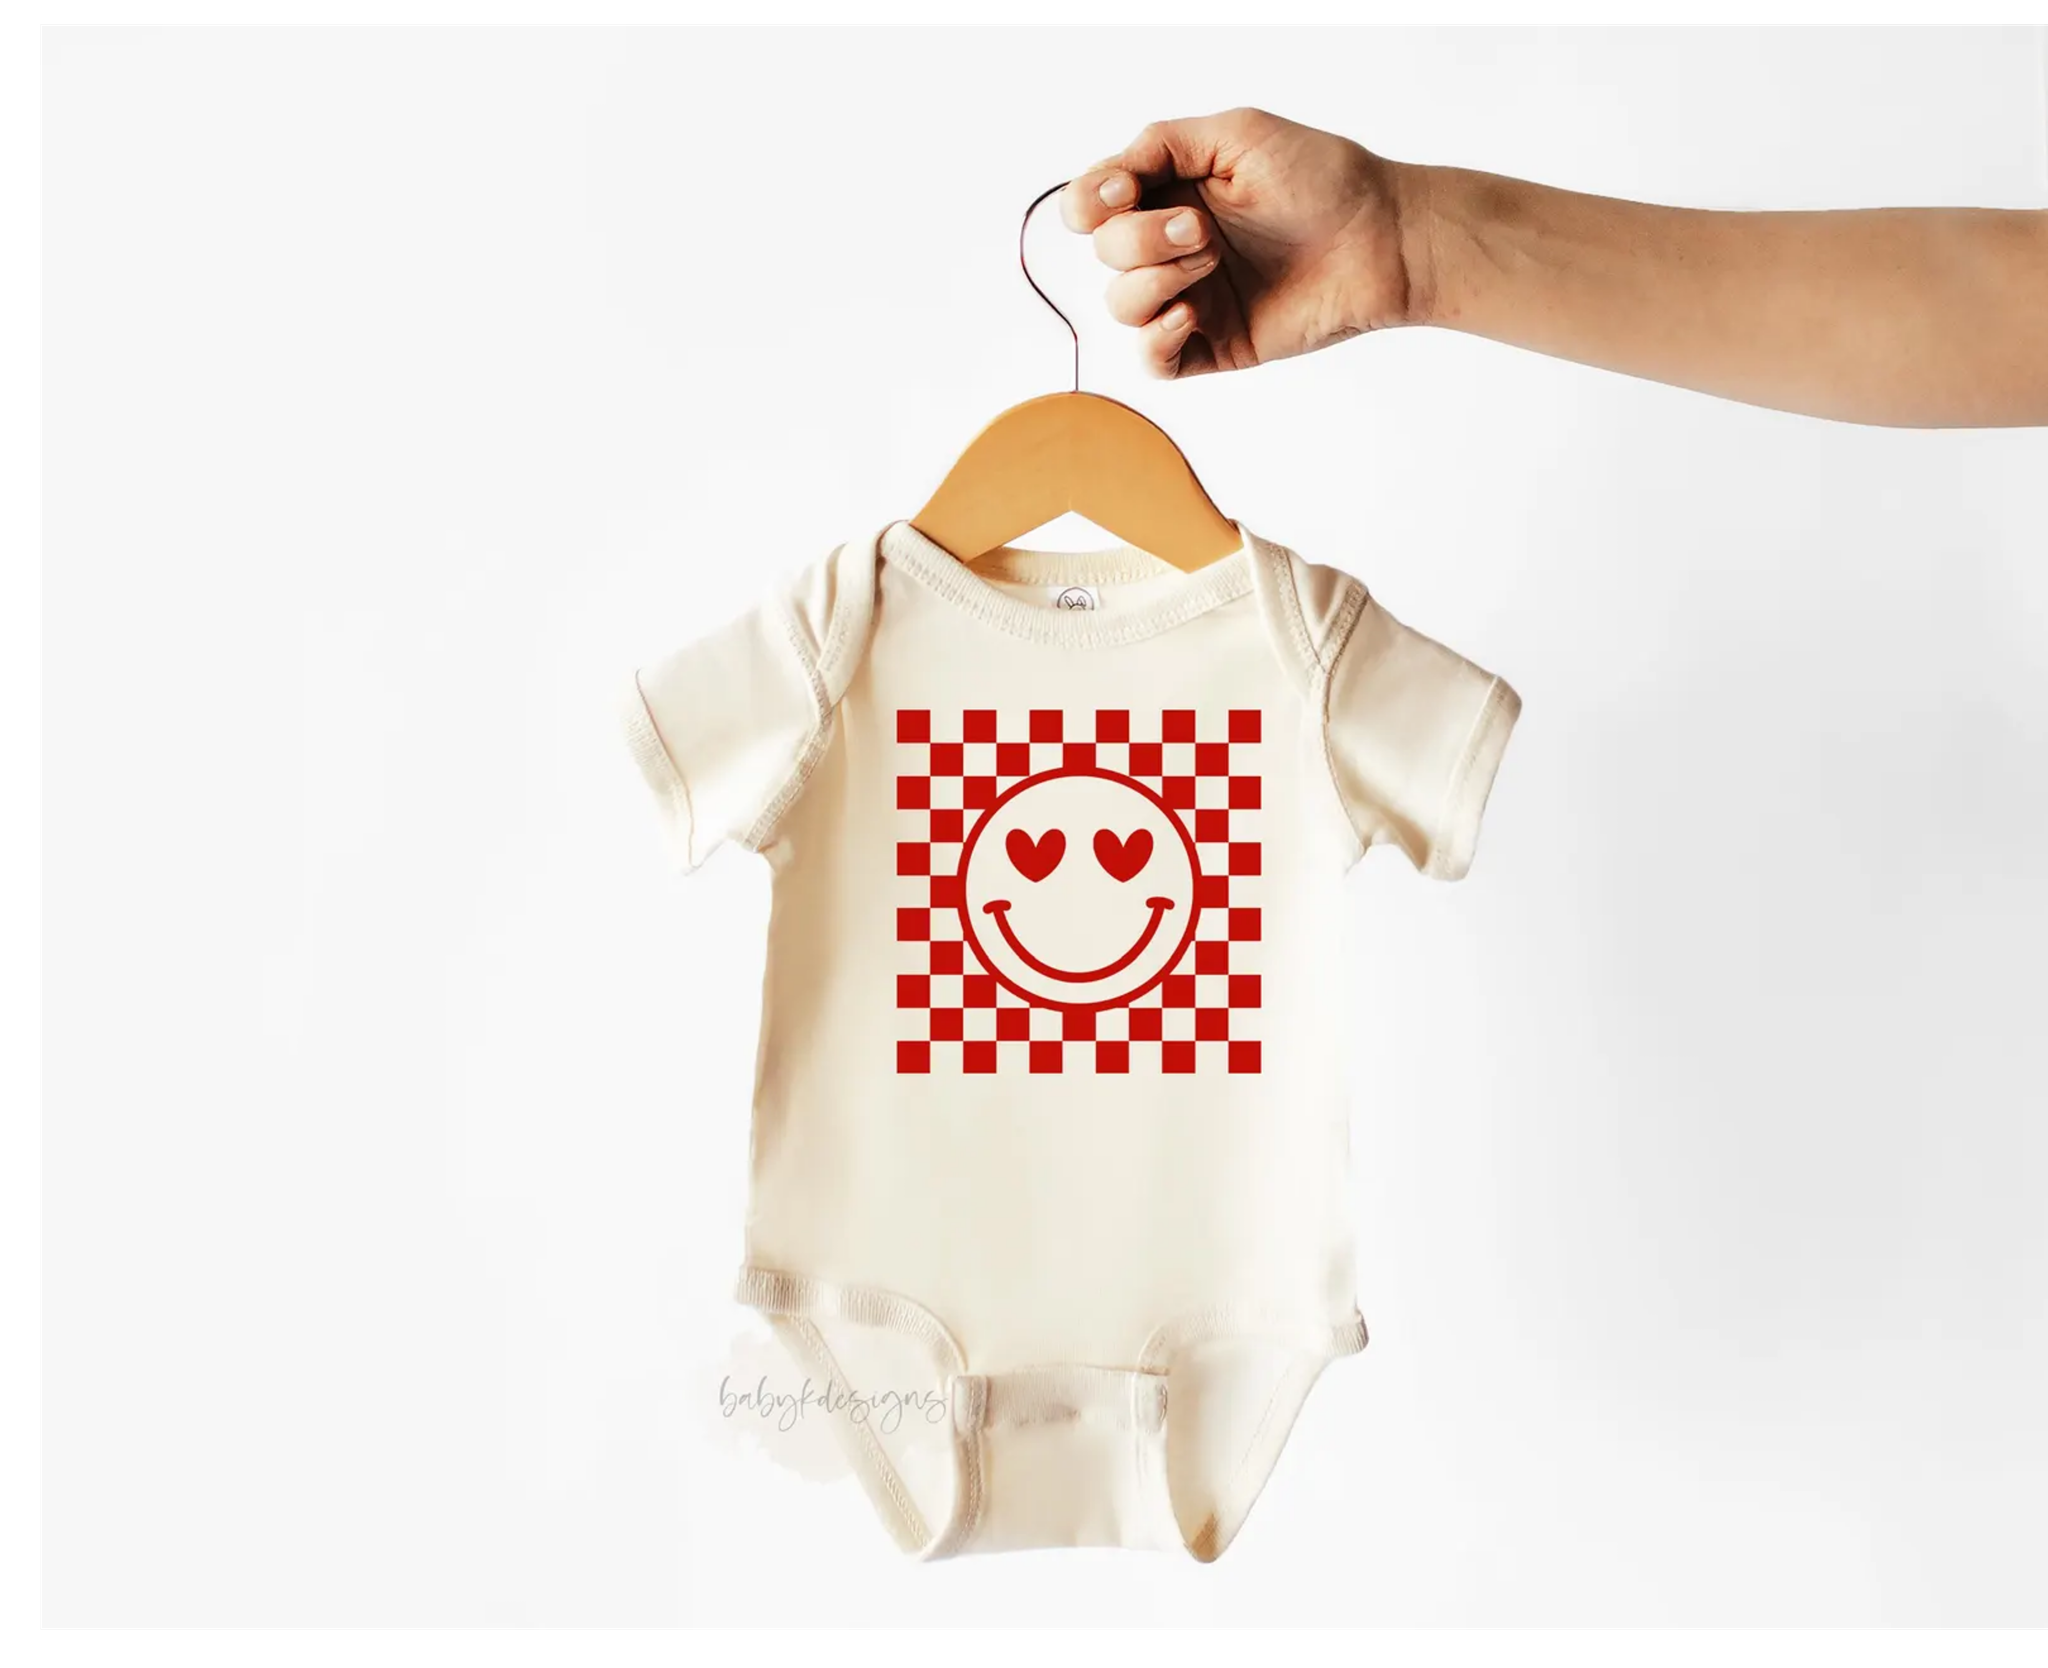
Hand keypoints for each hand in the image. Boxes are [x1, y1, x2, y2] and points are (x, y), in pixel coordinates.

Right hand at [1062, 107, 1415, 378]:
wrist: (1378, 240)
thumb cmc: (1322, 179)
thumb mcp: (1236, 133)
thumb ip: (1162, 143)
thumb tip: (1109, 176)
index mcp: (1169, 192)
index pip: (1090, 205)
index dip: (1089, 202)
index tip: (1125, 190)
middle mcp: (1171, 245)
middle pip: (1104, 253)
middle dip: (1141, 238)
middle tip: (1203, 230)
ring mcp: (1189, 296)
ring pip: (1121, 305)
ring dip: (1155, 280)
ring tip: (1214, 262)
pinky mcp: (1212, 345)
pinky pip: (1152, 361)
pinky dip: (1157, 338)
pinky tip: (1191, 313)